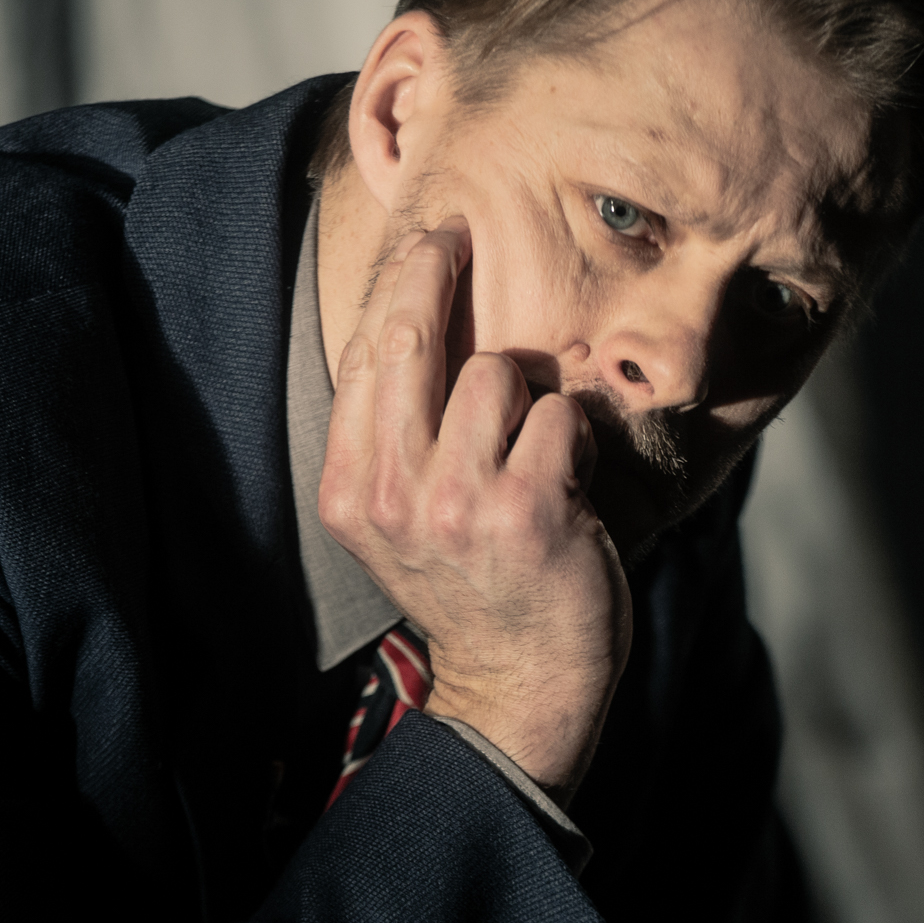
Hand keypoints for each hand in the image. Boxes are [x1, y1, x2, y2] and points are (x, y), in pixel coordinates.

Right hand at [318, 220, 631, 795]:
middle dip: (439, 265)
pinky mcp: (528, 509)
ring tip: (536, 448)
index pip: (365, 356)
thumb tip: (410, 318)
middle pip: (410, 336)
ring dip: (530, 393)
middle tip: (465, 233)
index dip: (399, 283)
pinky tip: (570, 479)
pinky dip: (573, 433)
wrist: (519, 689)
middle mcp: (393, 494)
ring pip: (497, 371)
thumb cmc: (474, 591)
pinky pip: (557, 414)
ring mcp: (457, 502)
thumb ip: (393, 440)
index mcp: (350, 492)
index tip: (431, 239)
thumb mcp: (400, 523)